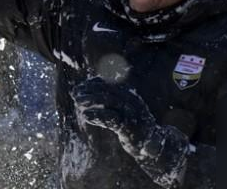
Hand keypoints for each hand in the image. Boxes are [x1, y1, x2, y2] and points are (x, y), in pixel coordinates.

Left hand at [73, 77, 191, 187]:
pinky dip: (97, 115)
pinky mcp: (129, 128)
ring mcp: (132, 114)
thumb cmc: (133, 126)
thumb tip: (89, 92)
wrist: (151, 144)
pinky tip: (85, 116)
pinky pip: (111, 118)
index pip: (109, 82)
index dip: (92, 83)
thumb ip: (110, 101)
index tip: (79, 86)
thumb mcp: (123, 110)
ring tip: (77, 102)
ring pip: (109, 100)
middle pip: (107, 89)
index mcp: (130, 94)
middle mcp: (132, 101)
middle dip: (89, 89)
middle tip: (74, 93)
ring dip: (91, 99)